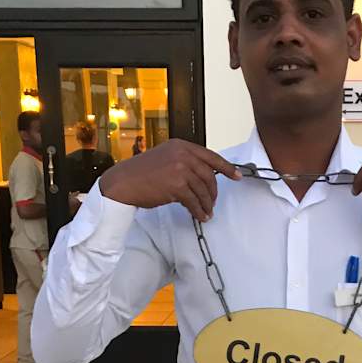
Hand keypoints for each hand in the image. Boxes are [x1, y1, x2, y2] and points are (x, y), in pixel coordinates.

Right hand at [99, 139, 241, 220]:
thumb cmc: (142, 173)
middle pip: (209, 175)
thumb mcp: (165, 158)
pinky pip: (194, 201)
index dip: (226, 167)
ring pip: (203, 190)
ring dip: (206, 204)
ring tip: (207, 212)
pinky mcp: (176, 185)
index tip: (237, 176)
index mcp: (181, 146)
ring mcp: (180, 169)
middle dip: (213, 192)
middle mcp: (182, 155)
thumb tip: (203, 177)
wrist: (124, 182)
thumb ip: (184, 162)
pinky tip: (200, 216)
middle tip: (213, 202)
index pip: (211, 156)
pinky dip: (199, 211)